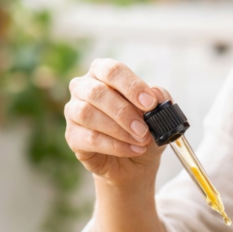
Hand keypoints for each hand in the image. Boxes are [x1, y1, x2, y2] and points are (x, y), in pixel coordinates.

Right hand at [64, 59, 167, 182]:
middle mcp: (83, 88)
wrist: (135, 161)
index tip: (150, 103)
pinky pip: (90, 138)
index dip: (131, 85)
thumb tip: (157, 94)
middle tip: (144, 129)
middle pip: (97, 92)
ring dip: (118, 130)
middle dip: (124, 112)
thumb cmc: (142, 129)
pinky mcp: (72, 136)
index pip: (112, 70)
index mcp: (103, 73)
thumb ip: (160, 100)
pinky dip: (115, 146)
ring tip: (141, 140)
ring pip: (88, 114)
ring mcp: (73, 112)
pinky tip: (133, 149)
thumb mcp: (158, 114)